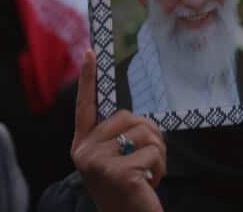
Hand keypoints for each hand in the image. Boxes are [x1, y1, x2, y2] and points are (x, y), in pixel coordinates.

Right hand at [70, 50, 165, 211]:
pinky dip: (160, 168)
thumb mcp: (116, 161)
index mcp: (82, 146)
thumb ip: (118, 138)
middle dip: (149, 135)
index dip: (87, 79)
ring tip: (147, 175)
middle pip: (129, 117)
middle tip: (145, 162)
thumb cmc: (128, 191)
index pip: (84, 107)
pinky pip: (154, 152)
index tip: (89, 52)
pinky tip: (149, 184)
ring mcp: (98, 162)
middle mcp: (84, 152)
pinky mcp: (117, 172)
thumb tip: (135, 119)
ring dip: (157, 154)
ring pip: (145, 133)